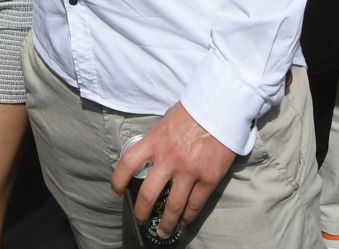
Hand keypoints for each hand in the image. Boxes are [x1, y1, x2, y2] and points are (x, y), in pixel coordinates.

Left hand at [111, 103, 237, 239]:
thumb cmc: (193, 111)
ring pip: (173, 206)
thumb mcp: (166, 121)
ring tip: (163, 231)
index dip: (118, 180)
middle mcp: (169, 158)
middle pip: (148, 194)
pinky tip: (185, 220)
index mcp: (155, 141)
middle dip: (142, 211)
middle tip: (141, 218)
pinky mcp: (209, 178)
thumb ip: (157, 140)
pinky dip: (189, 216)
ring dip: (166, 223)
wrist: (222, 107)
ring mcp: (190, 170)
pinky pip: (196, 204)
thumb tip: (150, 156)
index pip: (128, 163)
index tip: (116, 191)